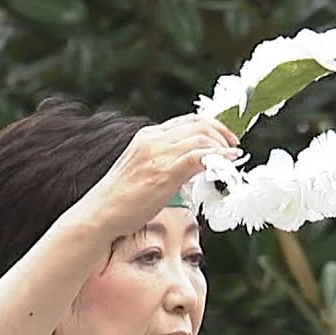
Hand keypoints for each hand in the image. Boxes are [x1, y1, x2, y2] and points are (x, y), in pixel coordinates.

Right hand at [81, 113, 239, 237]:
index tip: (225, 138)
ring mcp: (158, 154)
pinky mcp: (164, 172)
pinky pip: (198, 156)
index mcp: (148, 137)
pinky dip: (218, 156)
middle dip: (222, 132)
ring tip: (233, 157)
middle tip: (234, 146)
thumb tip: (190, 167)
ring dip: (222, 145)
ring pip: (200, 136)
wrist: (101, 213)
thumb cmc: (121, 199)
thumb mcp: (144, 170)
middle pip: (198, 124)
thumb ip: (164, 162)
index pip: (187, 120)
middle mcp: (153, 140)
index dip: (212, 126)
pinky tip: (229, 161)